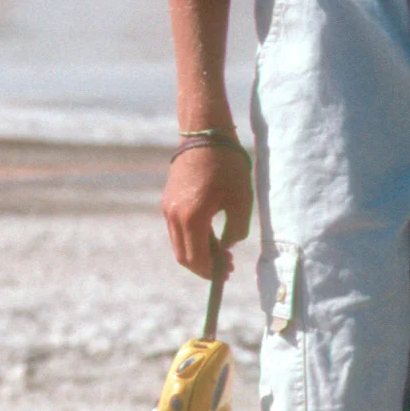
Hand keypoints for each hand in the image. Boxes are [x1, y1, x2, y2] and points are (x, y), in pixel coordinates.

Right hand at [162, 142, 252, 278]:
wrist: (205, 136)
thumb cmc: (228, 166)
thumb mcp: (241, 200)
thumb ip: (236, 230)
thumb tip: (227, 247)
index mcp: (191, 218)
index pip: (196, 258)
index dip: (210, 272)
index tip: (226, 274)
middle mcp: (174, 216)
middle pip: (184, 256)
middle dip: (204, 266)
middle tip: (226, 268)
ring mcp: (168, 209)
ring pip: (180, 244)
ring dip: (199, 253)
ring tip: (223, 254)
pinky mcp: (168, 202)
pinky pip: (178, 230)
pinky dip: (193, 239)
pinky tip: (213, 237)